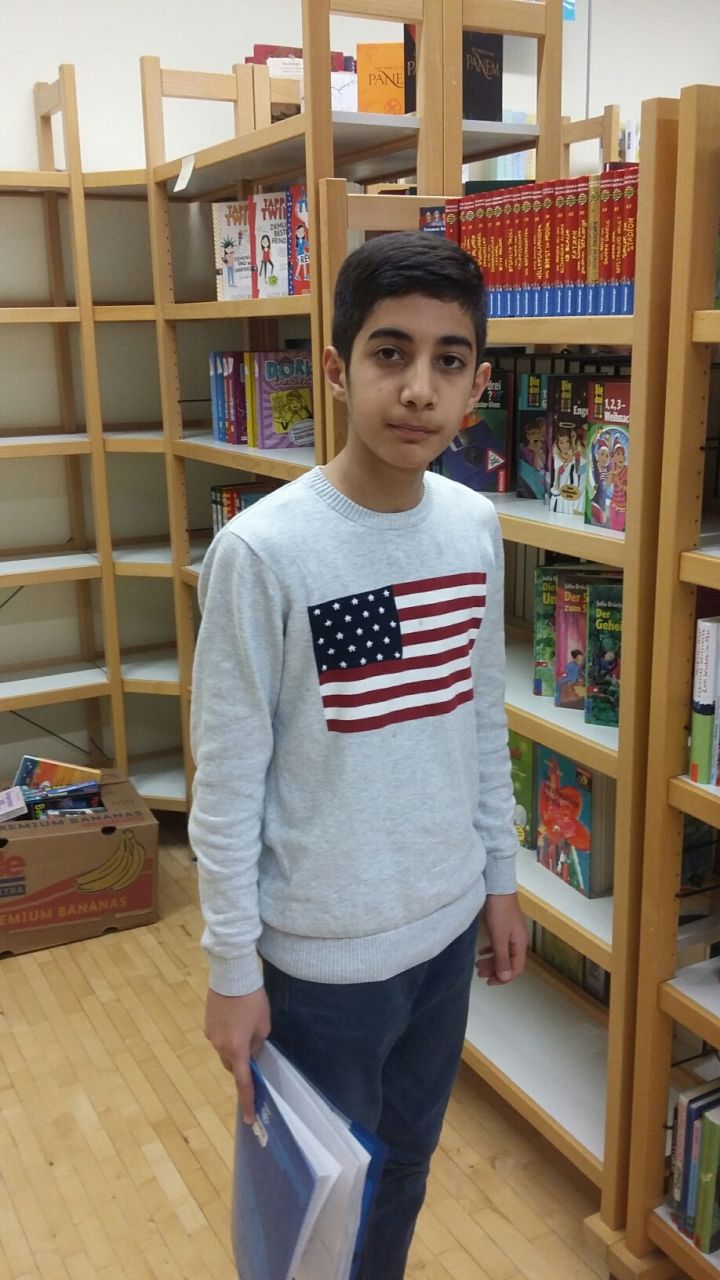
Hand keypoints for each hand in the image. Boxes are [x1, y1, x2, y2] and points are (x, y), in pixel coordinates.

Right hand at [204, 986, 270, 1122]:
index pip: (243, 1082)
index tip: (250, 1119)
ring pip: (224, 1051)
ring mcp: (210, 1035)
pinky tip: (235, 1019)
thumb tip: (250, 1054)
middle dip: (242, 1065)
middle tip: (254, 1051)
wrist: (232, 975)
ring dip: (234, 1048)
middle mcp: (220, 1046)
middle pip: (232, 1065)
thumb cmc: (253, 1000)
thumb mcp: (263, 1025)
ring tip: (245, 1028)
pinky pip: (219, 1037)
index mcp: (237, 1049)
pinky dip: (227, 1036)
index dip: (248, 1101)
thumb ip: (257, 1045)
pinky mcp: (207, 1023)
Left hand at [476, 893, 526, 985]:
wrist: (497, 888)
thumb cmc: (499, 912)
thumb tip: (505, 978)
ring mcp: (509, 934)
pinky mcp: (502, 927)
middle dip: (494, 970)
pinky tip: (481, 952)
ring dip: (491, 961)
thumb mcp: (499, 937)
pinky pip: (497, 945)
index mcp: (519, 945)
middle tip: (479, 973)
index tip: (489, 981)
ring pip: (501, 954)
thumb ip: (502, 958)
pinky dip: (490, 950)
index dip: (503, 978)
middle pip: (508, 962)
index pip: (515, 969)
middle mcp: (516, 941)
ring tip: (477, 965)